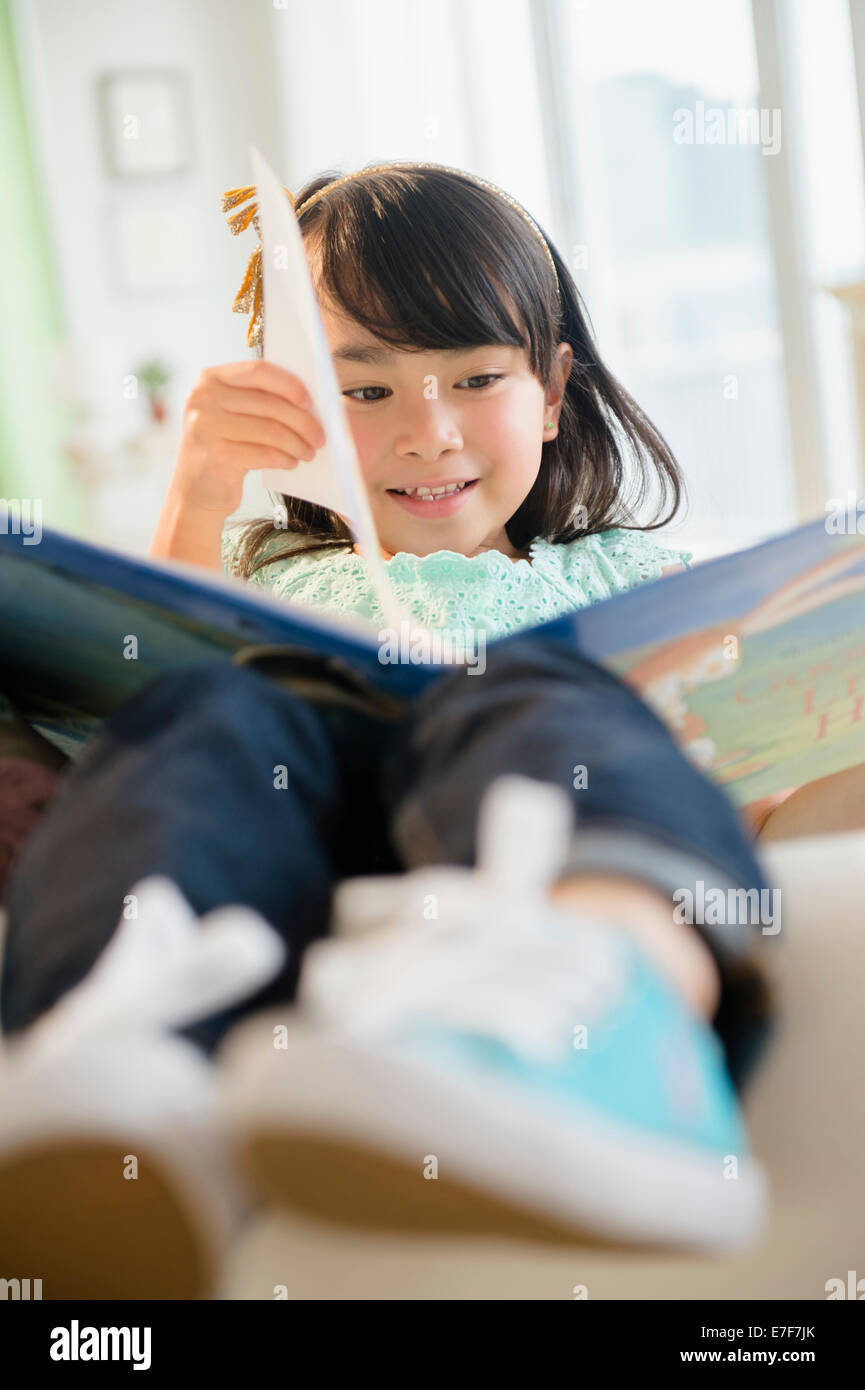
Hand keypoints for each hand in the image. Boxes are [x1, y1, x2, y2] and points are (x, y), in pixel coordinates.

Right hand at [168, 360, 326, 517]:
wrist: (195, 492)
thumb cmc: (223, 449)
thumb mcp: (231, 415)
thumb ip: (258, 400)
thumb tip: (308, 401)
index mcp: (210, 379)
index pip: (258, 371)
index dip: (289, 385)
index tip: (310, 402)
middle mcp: (203, 398)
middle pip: (269, 404)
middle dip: (303, 421)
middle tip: (320, 437)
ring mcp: (206, 426)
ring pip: (271, 430)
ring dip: (297, 443)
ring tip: (308, 452)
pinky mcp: (216, 455)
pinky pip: (265, 454)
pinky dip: (285, 458)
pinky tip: (292, 462)